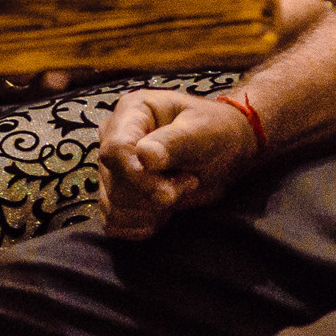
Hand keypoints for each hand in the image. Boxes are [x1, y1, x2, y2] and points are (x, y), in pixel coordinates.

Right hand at [96, 86, 261, 238]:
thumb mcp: (202, 131)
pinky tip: (165, 210)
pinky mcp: (115, 195)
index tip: (172, 189)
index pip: (115, 150)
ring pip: (114, 207)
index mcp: (131, 111)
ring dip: (153, 211)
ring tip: (178, 189)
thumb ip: (174, 142)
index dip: (140, 177)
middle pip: (115, 183)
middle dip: (155, 194)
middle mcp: (112, 137)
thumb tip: (143, 155)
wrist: (224, 154)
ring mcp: (111, 168)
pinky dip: (143, 224)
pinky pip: (115, 223)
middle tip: (188, 181)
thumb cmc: (215, 132)